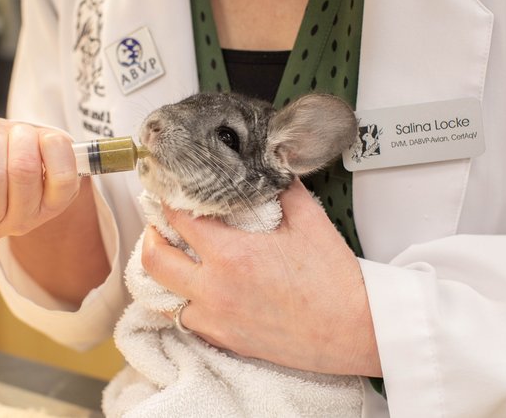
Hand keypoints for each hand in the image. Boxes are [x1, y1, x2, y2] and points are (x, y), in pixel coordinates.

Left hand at [142, 179, 381, 376]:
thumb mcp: (309, 221)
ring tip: (173, 257)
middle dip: (150, 235)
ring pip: (162, 295)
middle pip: (155, 258)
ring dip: (163, 272)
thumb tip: (271, 166)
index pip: (180, 219)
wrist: (354, 330)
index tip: (166, 192)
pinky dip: (182, 302)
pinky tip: (195, 290)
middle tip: (159, 224)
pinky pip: (185, 320)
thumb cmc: (334, 281)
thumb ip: (282, 189)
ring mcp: (217, 318)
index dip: (167, 200)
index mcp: (233, 254)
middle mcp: (216, 288)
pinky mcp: (225, 340)